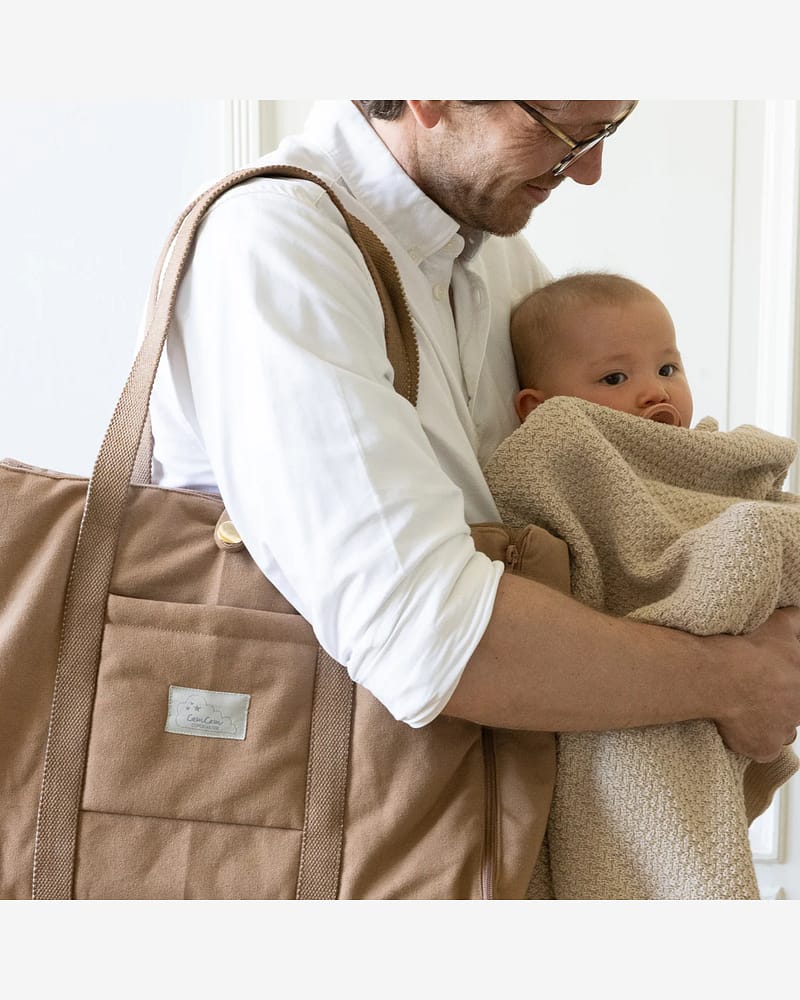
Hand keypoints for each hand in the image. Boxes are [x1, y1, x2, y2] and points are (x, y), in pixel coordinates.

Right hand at [713, 606, 799, 760]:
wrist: (718, 674)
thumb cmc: (748, 650)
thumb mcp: (779, 623)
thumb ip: (796, 621)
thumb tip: (799, 617)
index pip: (799, 690)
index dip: (790, 682)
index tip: (775, 678)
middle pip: (795, 708)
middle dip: (781, 701)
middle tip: (758, 688)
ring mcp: (783, 732)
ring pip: (782, 731)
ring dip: (769, 722)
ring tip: (746, 706)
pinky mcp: (762, 749)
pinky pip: (761, 750)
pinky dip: (751, 741)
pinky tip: (736, 724)